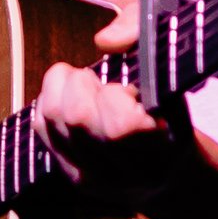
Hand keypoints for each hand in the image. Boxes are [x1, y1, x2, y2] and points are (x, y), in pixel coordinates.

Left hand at [31, 58, 189, 214]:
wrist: (171, 175)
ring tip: (84, 87)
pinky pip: (42, 130)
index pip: (120, 124)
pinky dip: (49, 103)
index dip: (117, 95)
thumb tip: (105, 40)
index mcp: (160, 151)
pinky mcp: (72, 175)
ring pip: (52, 120)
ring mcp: (94, 177)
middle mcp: (124, 172)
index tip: (130, 91)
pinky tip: (69, 100)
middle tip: (97, 81)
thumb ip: (148, 46)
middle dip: (81, 84)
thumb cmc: (173, 118)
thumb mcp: (175, 78)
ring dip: (60, 89)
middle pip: (77, 118)